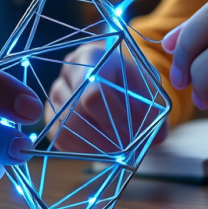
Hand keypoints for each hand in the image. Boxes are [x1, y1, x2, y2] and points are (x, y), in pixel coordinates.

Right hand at [46, 42, 167, 152]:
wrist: (105, 70)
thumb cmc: (125, 77)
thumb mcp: (143, 84)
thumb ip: (152, 108)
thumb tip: (156, 138)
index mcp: (90, 58)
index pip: (94, 94)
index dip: (114, 119)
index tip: (133, 133)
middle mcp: (65, 75)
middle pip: (76, 114)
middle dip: (105, 138)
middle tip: (127, 148)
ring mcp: (54, 96)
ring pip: (66, 130)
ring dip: (95, 147)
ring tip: (118, 150)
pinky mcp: (51, 116)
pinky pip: (61, 140)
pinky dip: (84, 150)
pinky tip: (103, 150)